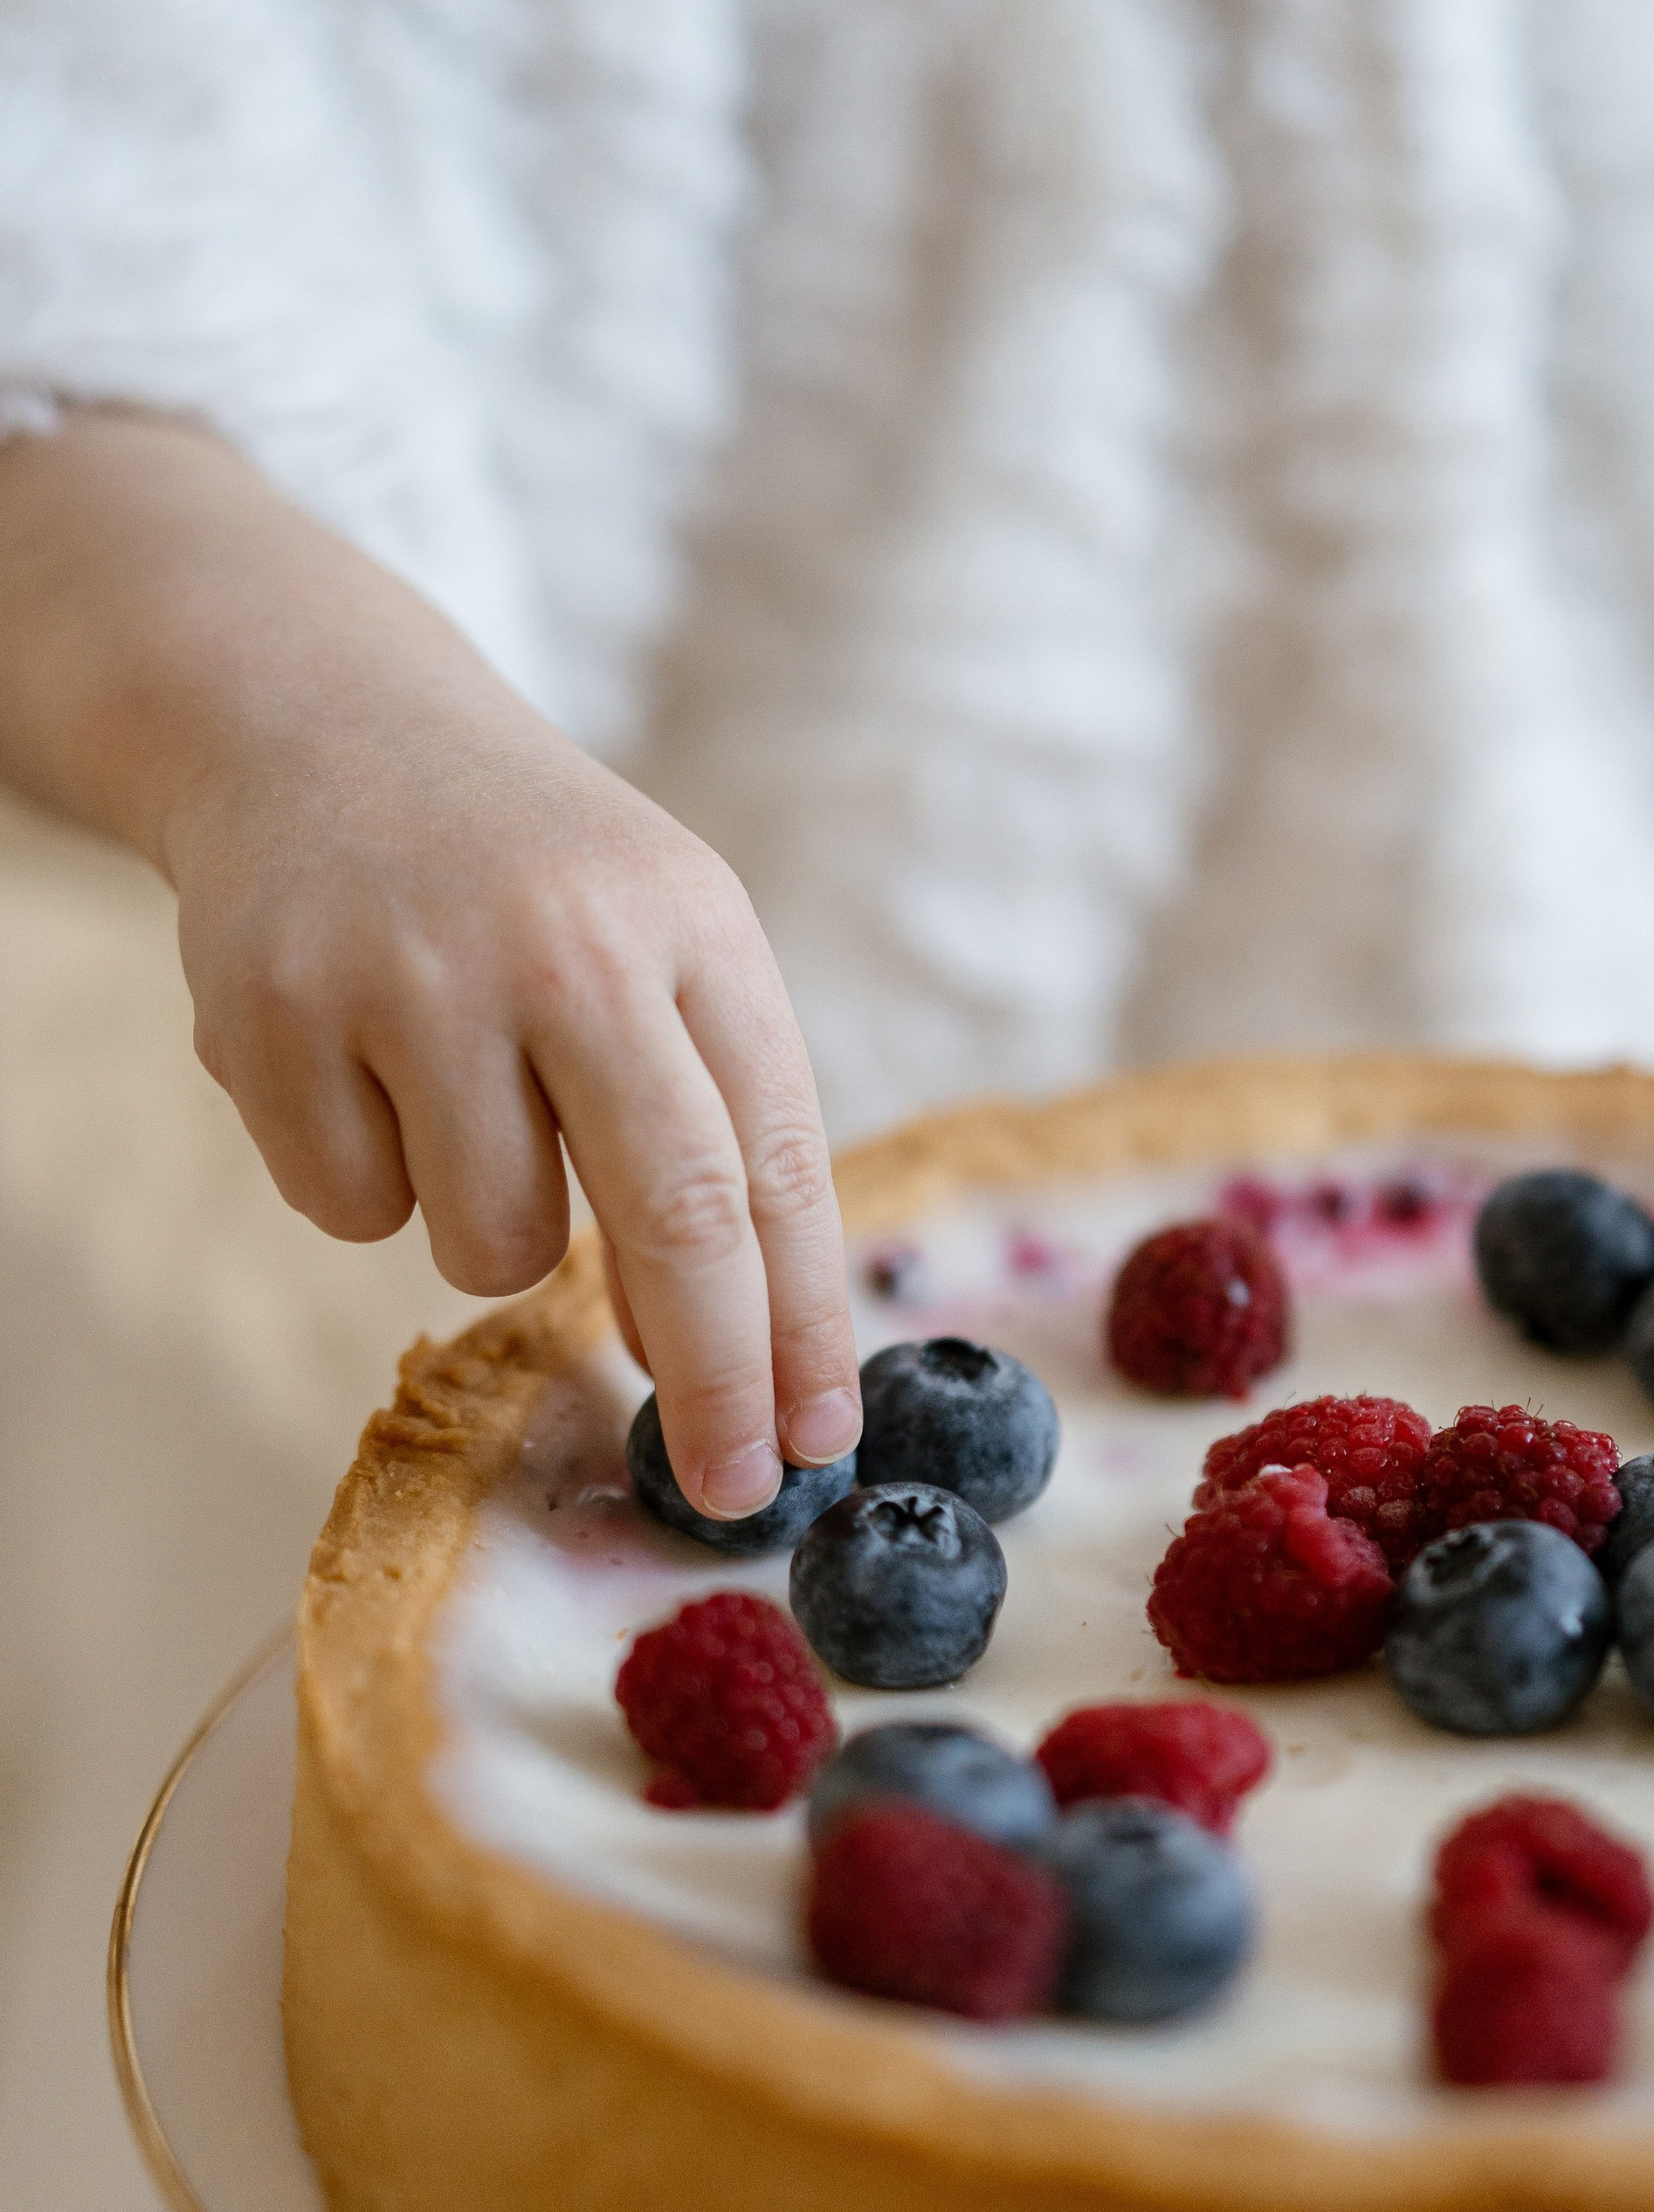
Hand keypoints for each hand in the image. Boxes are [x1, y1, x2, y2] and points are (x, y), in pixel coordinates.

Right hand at [0, 415, 858, 1511]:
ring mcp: (413, 975)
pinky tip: (359, 1064)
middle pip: (677, 1220)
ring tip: (462, 1098)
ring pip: (493, 1245)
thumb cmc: (532, 880)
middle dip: (715, 1381)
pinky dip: (365, 1177)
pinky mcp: (275, 1014)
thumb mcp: (660, 944)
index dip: (804, 1323)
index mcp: (693, 928)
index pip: (778, 1163)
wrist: (319, 721)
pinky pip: (352, 1213)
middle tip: (730, 1490)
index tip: (820, 1444)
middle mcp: (568, 945)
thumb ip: (713, 1123)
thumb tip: (739, 1356)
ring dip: (494, 1228)